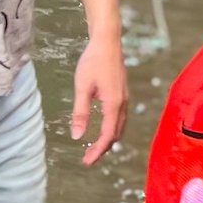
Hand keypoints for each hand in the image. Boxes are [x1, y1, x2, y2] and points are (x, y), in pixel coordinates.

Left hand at [69, 32, 125, 164]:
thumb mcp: (82, 87)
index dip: (97, 151)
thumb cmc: (93, 61)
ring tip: (94, 147)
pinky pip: (119, 117)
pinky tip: (101, 128)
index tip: (86, 162)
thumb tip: (77, 136)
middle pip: (115, 134)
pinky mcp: (122, 93)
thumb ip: (80, 113)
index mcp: (113, 104)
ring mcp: (124, 98)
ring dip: (108, 139)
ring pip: (119, 126)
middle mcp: (122, 104)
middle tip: (87, 158)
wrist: (108, 41)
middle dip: (102, 148)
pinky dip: (111, 128)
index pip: (107, 135)